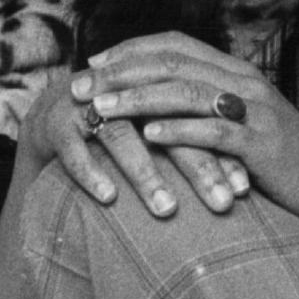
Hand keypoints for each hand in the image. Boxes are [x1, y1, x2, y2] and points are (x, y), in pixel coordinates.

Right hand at [27, 53, 250, 217]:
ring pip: (121, 137)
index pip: (198, 116)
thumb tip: (247, 186)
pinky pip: (73, 150)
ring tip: (168, 210)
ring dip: (146, 174)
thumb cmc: (119, 131)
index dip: (223, 151)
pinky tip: (109, 198)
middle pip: (168, 123)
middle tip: (222, 203)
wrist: (51, 116)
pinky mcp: (55, 124)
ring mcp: (87, 106)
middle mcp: (125, 92)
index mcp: (156, 88)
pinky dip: (90, 172)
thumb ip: (195, 145)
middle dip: (199, 166)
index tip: (245, 189)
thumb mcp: (157, 130)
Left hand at [79, 33, 298, 232]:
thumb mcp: (245, 126)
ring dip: (137, 98)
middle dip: (120, 72)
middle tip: (81, 85)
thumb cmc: (282, 165)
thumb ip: (210, 108)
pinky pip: (212, 131)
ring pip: (185, 91)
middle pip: (172, 63)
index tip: (94, 62)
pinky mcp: (261, 144)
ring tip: (100, 107)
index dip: (131, 50)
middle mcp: (246, 83)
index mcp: (238, 73)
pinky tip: (146, 136)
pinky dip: (177, 131)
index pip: (176, 44)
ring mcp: (255, 111)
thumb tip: (162, 106)